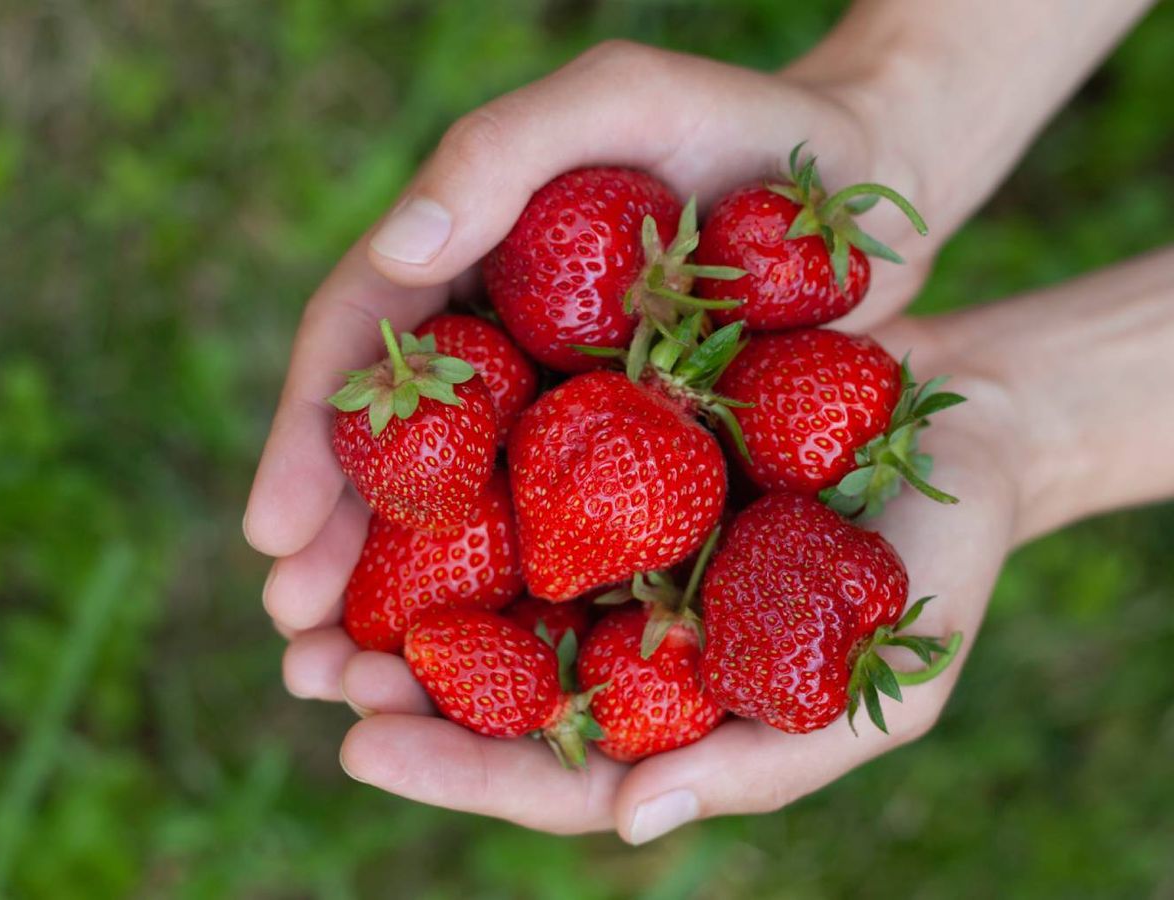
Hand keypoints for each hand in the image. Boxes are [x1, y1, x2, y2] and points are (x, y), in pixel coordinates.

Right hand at [245, 39, 938, 701]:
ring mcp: (560, 405)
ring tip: (356, 684)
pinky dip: (517, 597)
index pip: (362, 349)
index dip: (308, 440)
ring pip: (465, 509)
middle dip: (336, 548)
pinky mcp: (632, 455)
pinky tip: (490, 669)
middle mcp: (497, 344)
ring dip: (404, 599)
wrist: (864, 186)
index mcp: (464, 259)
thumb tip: (394, 252)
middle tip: (298, 644)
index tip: (274, 533)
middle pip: (396, 452)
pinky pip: (564, 531)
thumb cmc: (743, 127)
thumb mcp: (616, 100)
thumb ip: (498, 155)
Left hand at [334, 312, 1019, 838]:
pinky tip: (388, 470)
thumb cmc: (937, 571)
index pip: (548, 766)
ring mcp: (619, 546)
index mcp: (674, 708)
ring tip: (307, 592)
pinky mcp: (617, 456)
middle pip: (495, 682)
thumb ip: (762, 761)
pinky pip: (526, 474)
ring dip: (397, 593)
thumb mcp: (877, 684)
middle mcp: (629, 632)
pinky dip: (457, 483)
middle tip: (306, 670)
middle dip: (396, 688)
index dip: (456, 768)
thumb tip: (632, 819)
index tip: (361, 750)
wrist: (967, 424)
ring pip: (492, 583)